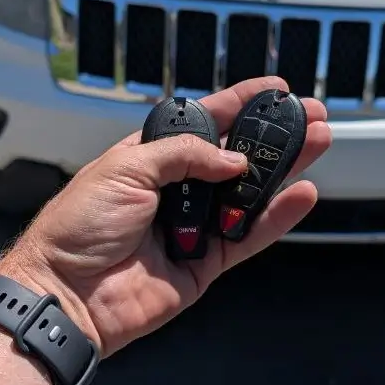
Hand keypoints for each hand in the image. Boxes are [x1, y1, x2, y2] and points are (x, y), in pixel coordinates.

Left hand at [0, 77, 331, 356]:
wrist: (67, 294)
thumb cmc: (79, 227)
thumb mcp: (127, 169)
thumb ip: (185, 154)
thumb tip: (233, 160)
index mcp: (153, 157)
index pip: (206, 122)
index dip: (241, 103)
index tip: (275, 90)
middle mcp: (179, 188)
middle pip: (238, 155)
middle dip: (275, 135)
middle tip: (311, 117)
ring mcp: (196, 225)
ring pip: (251, 193)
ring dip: (285, 169)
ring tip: (317, 144)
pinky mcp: (208, 262)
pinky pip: (251, 235)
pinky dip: (278, 215)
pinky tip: (301, 194)